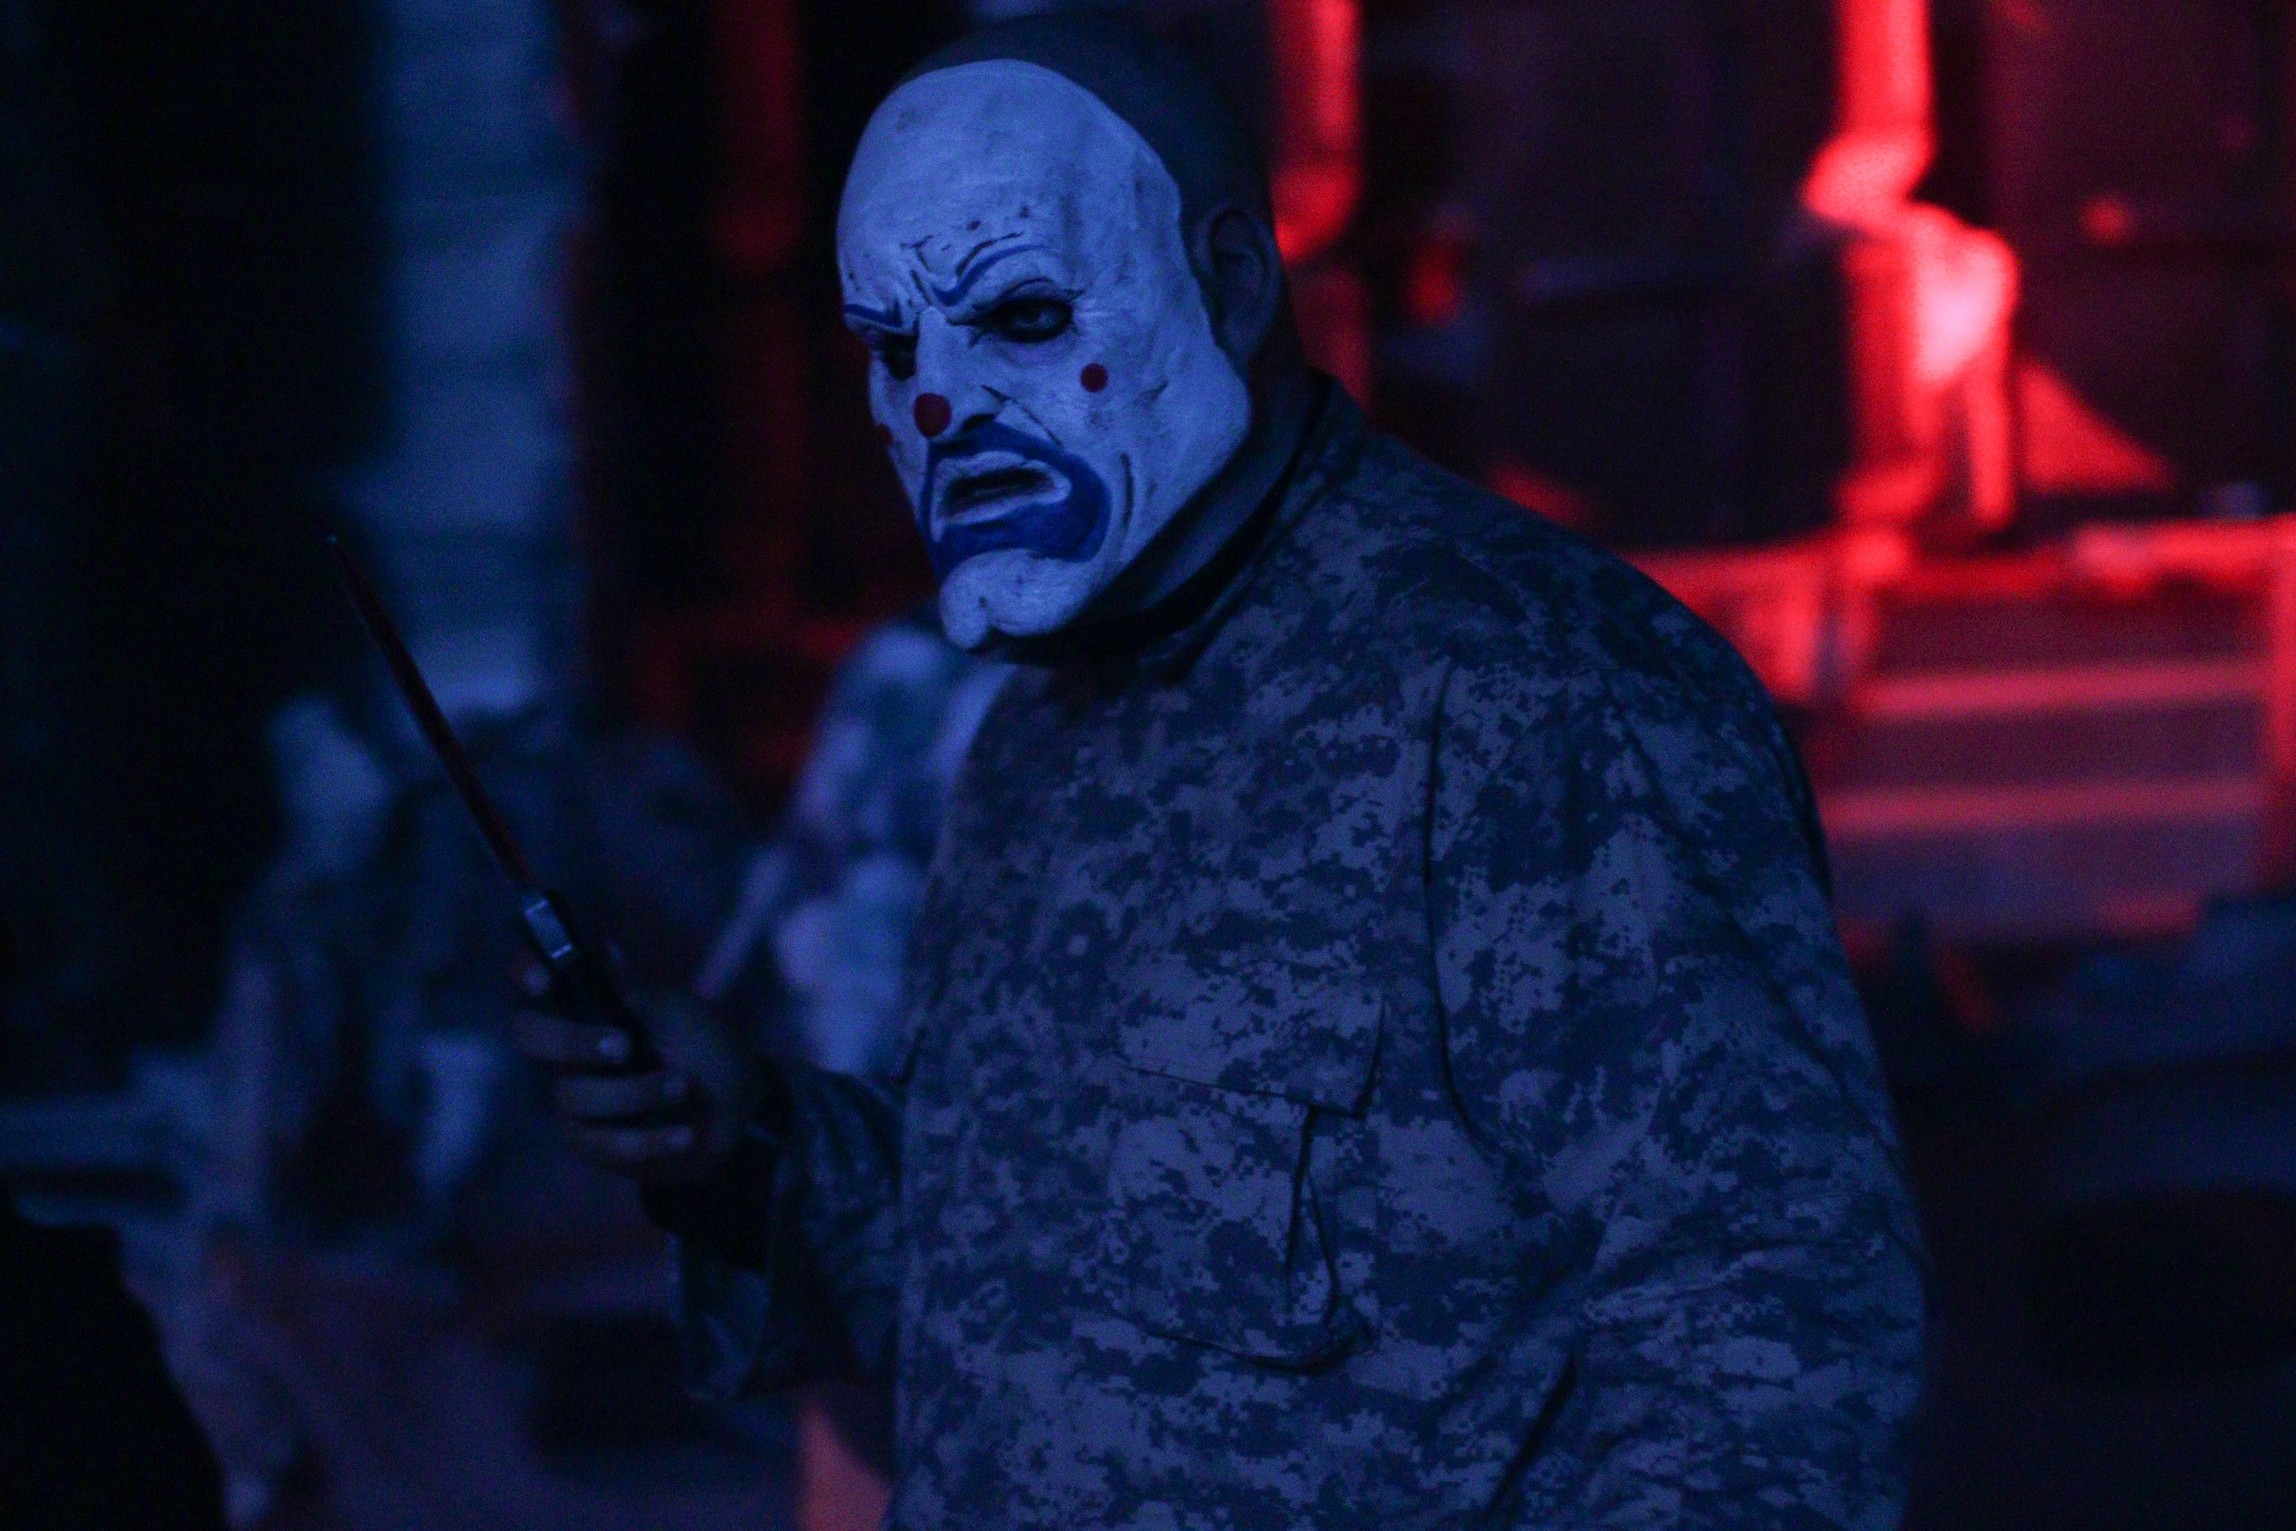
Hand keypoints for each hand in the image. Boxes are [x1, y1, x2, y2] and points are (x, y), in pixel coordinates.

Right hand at [510, 988, 760, 1185]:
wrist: (738, 1111)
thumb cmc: (704, 1049)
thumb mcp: (678, 1015)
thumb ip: (635, 995)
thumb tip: (607, 948)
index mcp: (589, 1008)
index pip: (537, 978)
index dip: (527, 971)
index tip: (543, 981)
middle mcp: (569, 1049)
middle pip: (531, 1037)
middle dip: (570, 1040)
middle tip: (623, 1046)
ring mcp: (575, 1097)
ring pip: (573, 1096)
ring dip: (634, 1093)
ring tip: (684, 1087)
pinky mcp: (592, 1143)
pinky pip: (601, 1145)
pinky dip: (646, 1140)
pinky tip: (684, 1134)